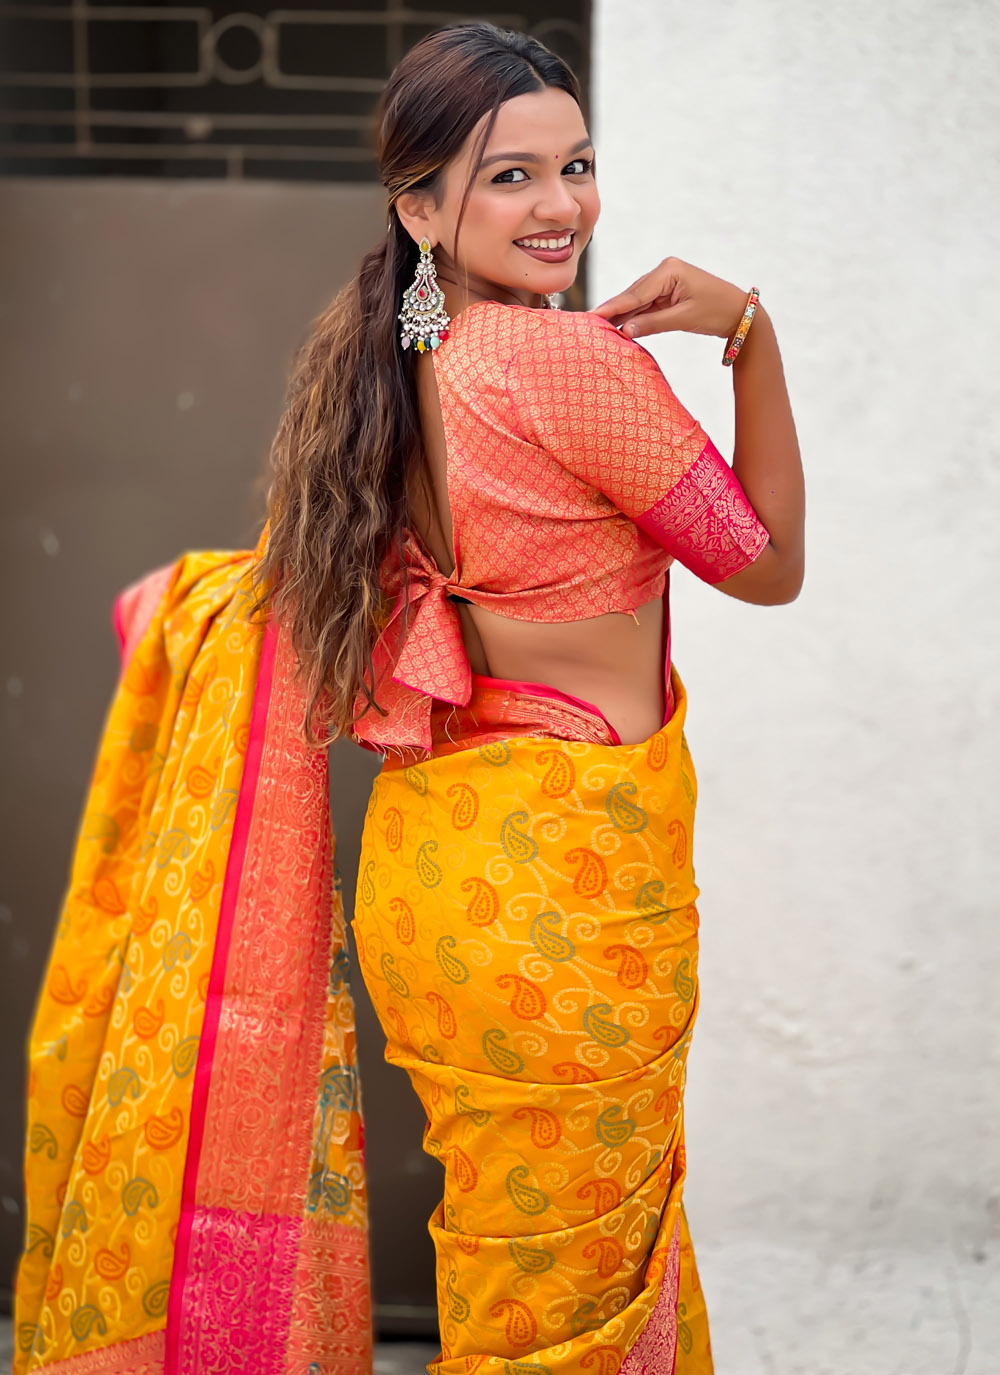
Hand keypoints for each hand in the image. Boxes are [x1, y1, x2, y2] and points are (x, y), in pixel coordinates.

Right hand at [593, 256, 747, 341]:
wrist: (739, 312)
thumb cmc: (717, 311)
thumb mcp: (684, 319)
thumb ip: (653, 323)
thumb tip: (625, 330)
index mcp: (668, 270)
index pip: (635, 293)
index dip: (613, 307)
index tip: (592, 316)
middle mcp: (664, 271)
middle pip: (632, 296)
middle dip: (612, 311)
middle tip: (587, 324)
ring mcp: (665, 281)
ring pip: (637, 301)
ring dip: (621, 315)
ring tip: (597, 327)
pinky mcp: (667, 293)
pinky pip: (645, 306)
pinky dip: (634, 316)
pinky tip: (617, 326)